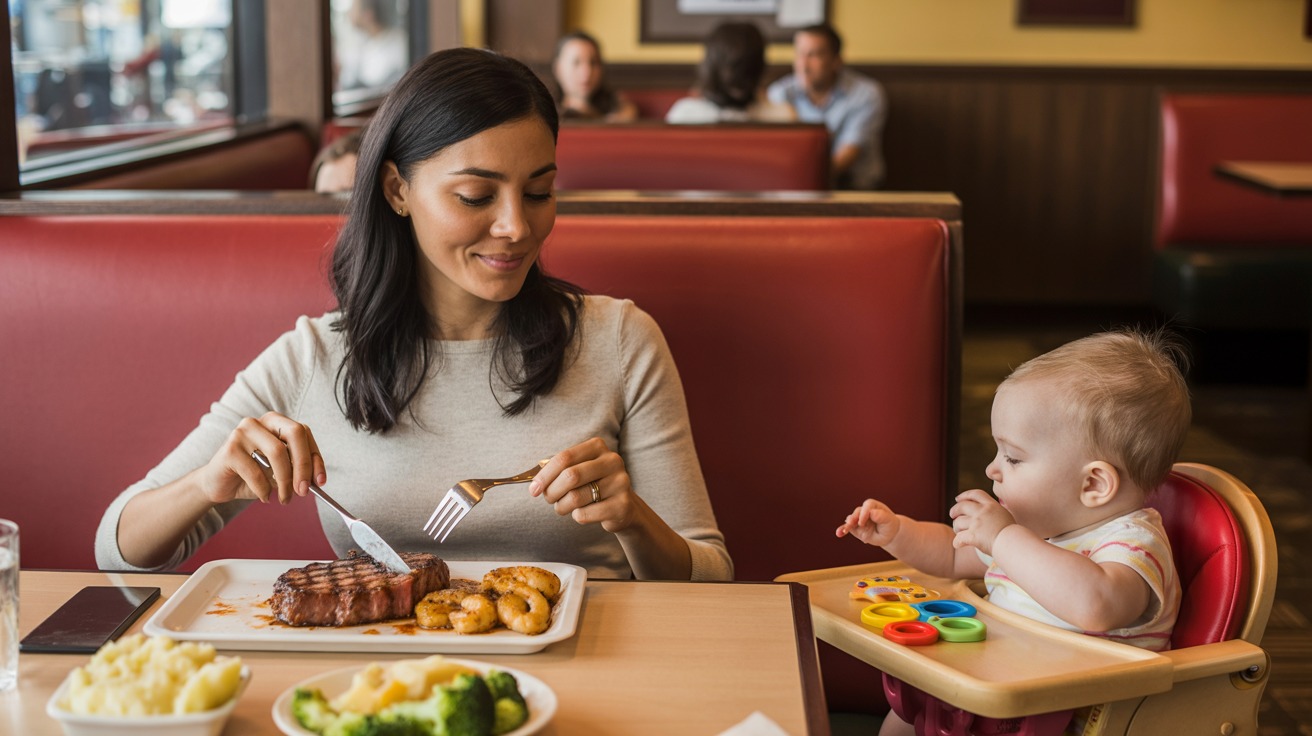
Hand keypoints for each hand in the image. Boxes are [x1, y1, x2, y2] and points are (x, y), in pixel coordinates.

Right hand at [196, 411, 325, 505]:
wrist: (218, 485)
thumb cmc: (253, 476)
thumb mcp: (280, 472)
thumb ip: (297, 470)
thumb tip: (315, 480)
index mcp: (275, 422)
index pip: (303, 433)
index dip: (315, 458)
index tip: (320, 482)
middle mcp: (259, 421)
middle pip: (294, 434)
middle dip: (304, 465)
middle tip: (304, 491)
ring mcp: (242, 432)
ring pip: (277, 453)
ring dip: (285, 482)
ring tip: (285, 499)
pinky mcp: (229, 449)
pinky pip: (256, 472)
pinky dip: (264, 489)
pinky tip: (264, 496)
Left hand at [529, 437, 640, 533]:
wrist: (622, 506)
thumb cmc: (592, 485)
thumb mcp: (578, 469)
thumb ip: (558, 471)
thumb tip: (534, 485)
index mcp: (597, 446)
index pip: (564, 458)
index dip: (545, 475)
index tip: (533, 489)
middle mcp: (612, 461)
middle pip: (570, 476)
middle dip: (552, 491)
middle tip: (549, 499)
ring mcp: (620, 483)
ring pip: (575, 497)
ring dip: (562, 506)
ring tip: (565, 506)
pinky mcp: (622, 505)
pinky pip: (585, 514)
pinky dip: (576, 516)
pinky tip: (583, 512)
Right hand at [836, 499, 900, 546]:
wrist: (888, 535)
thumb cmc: (889, 525)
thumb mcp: (888, 521)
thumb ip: (881, 516)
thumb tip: (872, 513)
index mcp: (873, 506)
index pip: (867, 506)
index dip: (864, 513)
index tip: (862, 522)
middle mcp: (864, 511)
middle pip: (857, 512)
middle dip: (854, 518)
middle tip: (852, 524)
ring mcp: (858, 520)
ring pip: (851, 520)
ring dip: (847, 525)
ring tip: (843, 531)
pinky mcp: (855, 528)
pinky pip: (848, 528)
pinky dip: (842, 530)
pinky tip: (839, 533)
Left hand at [949, 489, 1014, 554]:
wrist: (1014, 544)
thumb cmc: (1013, 534)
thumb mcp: (1004, 515)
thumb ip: (994, 511)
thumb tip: (985, 511)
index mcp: (991, 505)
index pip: (975, 494)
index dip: (964, 495)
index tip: (957, 499)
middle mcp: (983, 511)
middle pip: (962, 506)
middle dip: (954, 510)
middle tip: (952, 515)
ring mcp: (977, 523)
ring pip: (958, 522)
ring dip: (956, 528)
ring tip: (959, 532)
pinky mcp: (973, 535)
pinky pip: (959, 538)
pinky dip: (957, 542)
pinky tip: (959, 544)